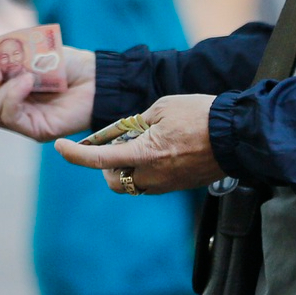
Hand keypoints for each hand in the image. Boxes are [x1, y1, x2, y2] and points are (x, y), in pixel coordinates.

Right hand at [0, 45, 95, 141]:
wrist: (95, 76)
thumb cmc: (64, 61)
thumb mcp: (28, 50)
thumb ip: (1, 53)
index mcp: (3, 83)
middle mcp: (8, 102)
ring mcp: (19, 118)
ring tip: (20, 75)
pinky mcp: (33, 130)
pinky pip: (9, 118)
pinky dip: (13, 98)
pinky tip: (26, 83)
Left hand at [54, 94, 223, 195]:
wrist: (237, 134)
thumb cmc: (199, 115)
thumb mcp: (160, 108)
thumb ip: (133, 123)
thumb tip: (118, 134)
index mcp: (144, 155)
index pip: (99, 160)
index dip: (75, 155)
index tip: (58, 147)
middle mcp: (152, 177)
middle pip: (112, 178)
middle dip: (106, 164)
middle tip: (114, 142)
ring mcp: (166, 185)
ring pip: (131, 183)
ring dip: (125, 166)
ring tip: (140, 142)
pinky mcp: (178, 186)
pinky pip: (150, 182)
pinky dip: (144, 168)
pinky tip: (158, 149)